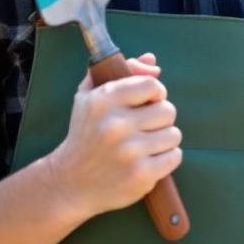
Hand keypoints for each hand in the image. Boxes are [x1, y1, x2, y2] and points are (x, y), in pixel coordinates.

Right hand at [46, 53, 182, 221]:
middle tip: (145, 127)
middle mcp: (116, 125)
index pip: (152, 85)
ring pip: (173, 134)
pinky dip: (166, 158)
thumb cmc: (85, 134)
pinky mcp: (141, 175)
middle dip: (160, 118)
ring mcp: (129, 151)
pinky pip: (174, 156)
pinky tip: (149, 160)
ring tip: (146, 145)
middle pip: (168, 110)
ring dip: (164, 139)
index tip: (149, 102)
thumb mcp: (90, 97)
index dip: (156, 93)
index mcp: (104, 100)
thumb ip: (121, 72)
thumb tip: (152, 61)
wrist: (70, 183)